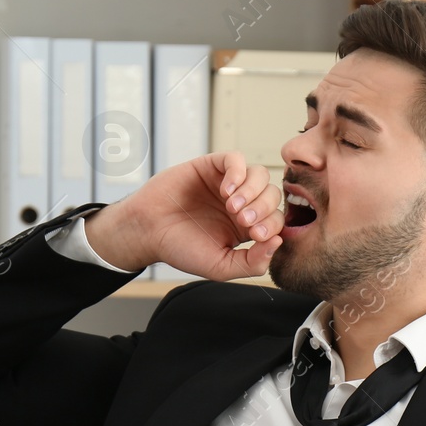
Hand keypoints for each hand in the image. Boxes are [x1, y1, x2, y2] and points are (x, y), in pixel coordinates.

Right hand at [84, 150, 284, 280]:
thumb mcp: (220, 266)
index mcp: (247, 227)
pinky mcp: (212, 166)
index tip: (254, 236)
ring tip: (232, 206)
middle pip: (272, 195)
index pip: (276, 220)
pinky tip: (226, 190)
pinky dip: (237, 173)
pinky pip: (236, 159)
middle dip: (262, 209)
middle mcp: (242, 203)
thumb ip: (252, 262)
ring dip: (252, 191)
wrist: (147, 231)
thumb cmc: (180, 248)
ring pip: (259, 175)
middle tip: (242, 221)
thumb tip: (279, 243)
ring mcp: (227, 183)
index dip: (272, 226)